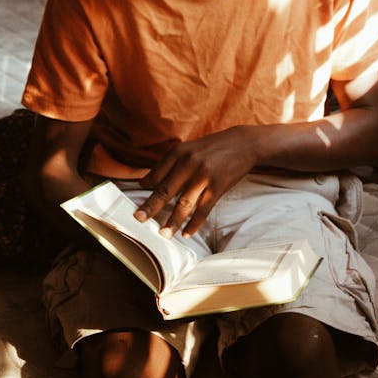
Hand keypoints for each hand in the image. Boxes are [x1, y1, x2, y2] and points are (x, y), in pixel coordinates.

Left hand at [135, 126, 260, 237]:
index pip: (156, 174)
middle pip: (165, 190)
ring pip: (183, 204)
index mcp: (178, 152)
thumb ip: (171, 164)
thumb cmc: (212, 148)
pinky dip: (194, 224)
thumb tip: (149, 182)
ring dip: (172, 222)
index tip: (134, 200)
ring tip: (163, 234)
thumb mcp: (189, 149)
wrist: (243, 143)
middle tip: (138, 219)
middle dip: (150, 207)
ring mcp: (204, 176)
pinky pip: (203, 210)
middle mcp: (188, 163)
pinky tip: (186, 233)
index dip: (144, 188)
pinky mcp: (217, 187)